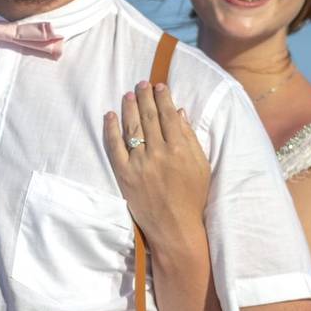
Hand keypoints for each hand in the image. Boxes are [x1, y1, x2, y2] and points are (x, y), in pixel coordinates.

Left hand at [103, 81, 210, 252]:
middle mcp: (158, 152)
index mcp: (179, 148)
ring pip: (131, 127)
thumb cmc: (192, 197)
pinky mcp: (124, 174)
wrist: (175, 227)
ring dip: (129, 107)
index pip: (168, 115)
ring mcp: (139, 163)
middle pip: (148, 116)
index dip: (163, 97)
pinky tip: (110, 116)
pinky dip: (111, 129)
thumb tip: (179, 112)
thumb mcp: (200, 166)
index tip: (159, 85)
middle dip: (145, 96)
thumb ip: (189, 138)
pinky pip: (114, 147)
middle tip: (142, 84)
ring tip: (127, 94)